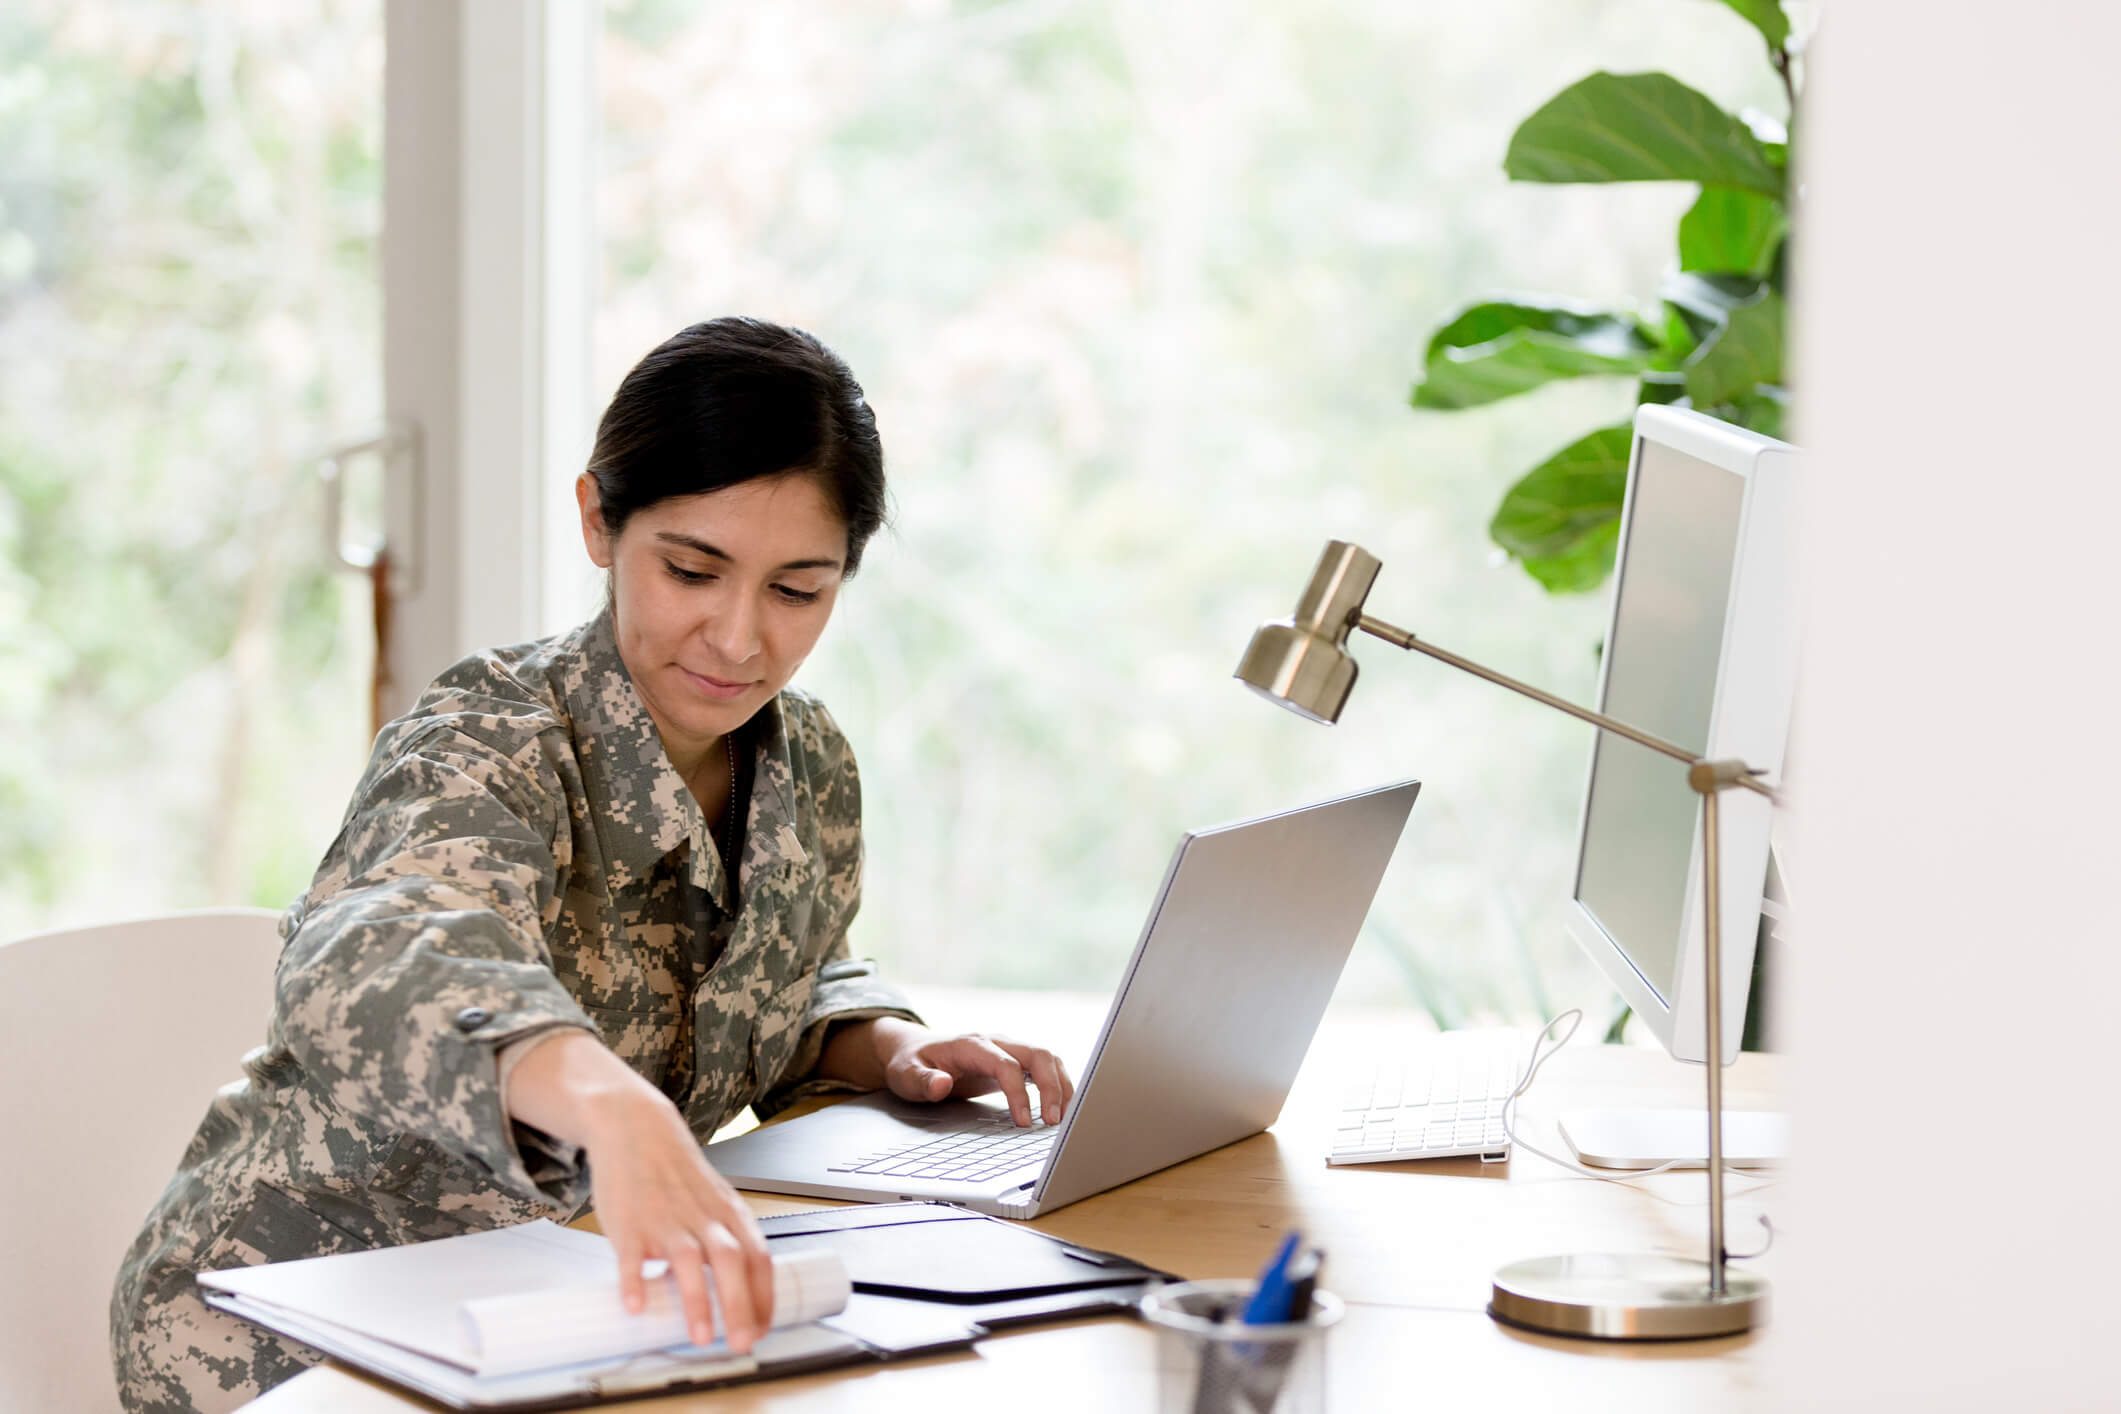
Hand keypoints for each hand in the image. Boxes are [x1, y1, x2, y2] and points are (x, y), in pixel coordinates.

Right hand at [505, 1031, 774, 1350]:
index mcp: (729, 1214)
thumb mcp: (713, 1201)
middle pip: (731, 1261)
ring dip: (697, 1301)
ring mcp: (665, 1219)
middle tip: (742, 1343)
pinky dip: (634, 1281)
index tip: (762, 1330)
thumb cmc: (677, 1174)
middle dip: (740, 1306)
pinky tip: (636, 1306)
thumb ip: (725, 1240)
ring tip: (701, 1337)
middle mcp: (703, 1217)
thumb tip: (737, 1289)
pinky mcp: (629, 1222)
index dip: (764, 1297)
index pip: (758, 1258)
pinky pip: (631, 1255)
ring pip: (688, 1260)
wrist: (636, 1129)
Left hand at [864, 1018, 1074, 1126]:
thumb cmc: (911, 1063)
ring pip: (1047, 1057)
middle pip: (1038, 1054)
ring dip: (1062, 1084)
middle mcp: (995, 1041)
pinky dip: (1058, 1084)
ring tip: (1065, 1118)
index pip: (1007, 1065)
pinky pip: (1044, 1066)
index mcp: (971, 1044)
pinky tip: (1060, 1108)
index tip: (1024, 1123)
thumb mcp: (905, 1074)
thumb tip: (941, 1085)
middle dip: (1053, 1087)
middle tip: (1055, 1122)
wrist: (913, 1049)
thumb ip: (923, 1081)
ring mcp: (1007, 1048)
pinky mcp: (1013, 1059)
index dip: (1019, 1093)